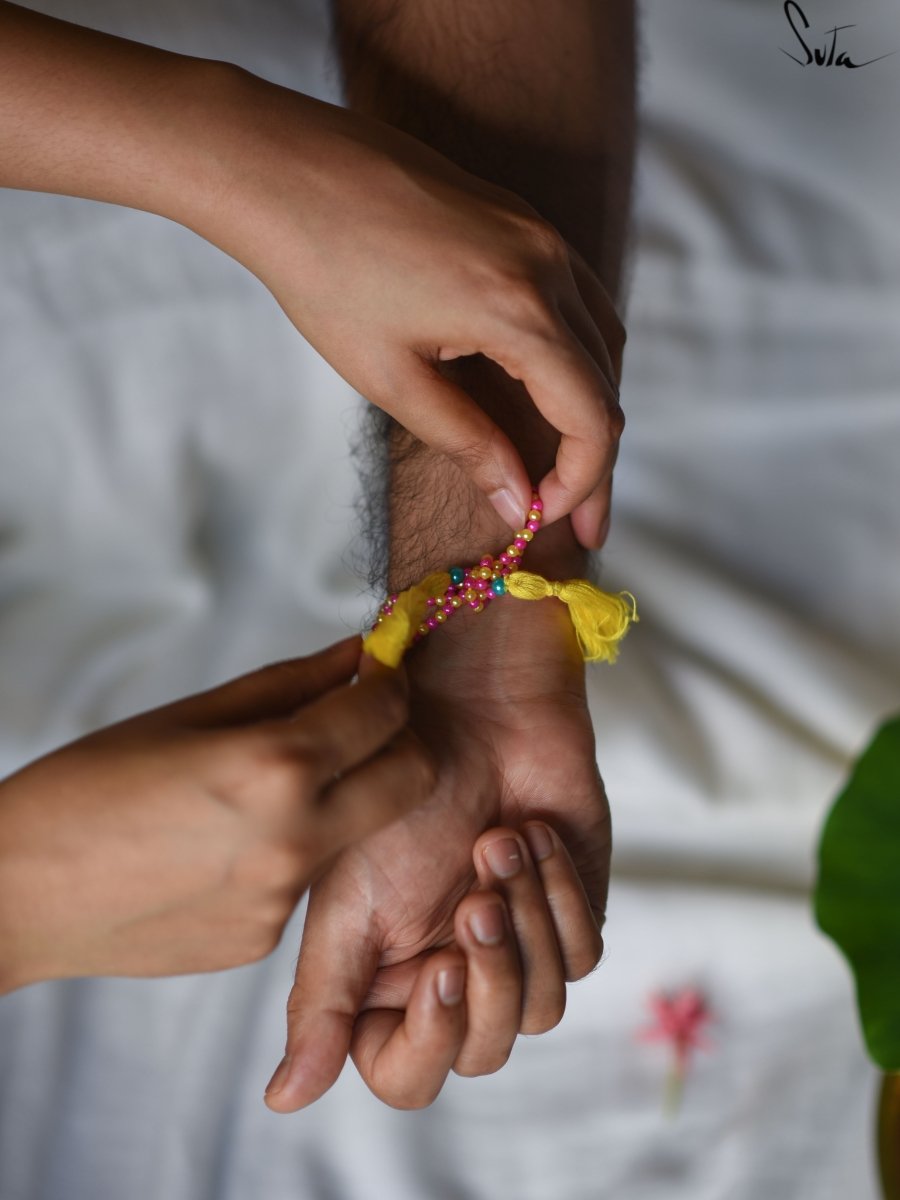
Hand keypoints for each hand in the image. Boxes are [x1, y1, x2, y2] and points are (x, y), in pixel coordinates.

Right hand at [0, 638, 433, 992]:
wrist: (17, 896)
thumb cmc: (87, 788)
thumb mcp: (188, 715)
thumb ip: (289, 684)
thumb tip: (355, 654)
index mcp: (275, 766)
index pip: (386, 710)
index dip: (390, 679)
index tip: (379, 668)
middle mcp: (297, 839)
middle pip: (412, 778)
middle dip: (402, 740)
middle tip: (363, 721)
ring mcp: (285, 900)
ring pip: (358, 830)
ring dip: (343, 797)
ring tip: (266, 785)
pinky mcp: (266, 941)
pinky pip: (306, 879)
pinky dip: (292, 849)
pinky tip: (227, 843)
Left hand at [199, 72, 624, 544]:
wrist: (288, 170)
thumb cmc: (325, 274)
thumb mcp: (393, 378)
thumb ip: (467, 443)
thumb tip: (517, 502)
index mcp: (519, 310)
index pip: (592, 417)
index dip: (580, 482)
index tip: (542, 518)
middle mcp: (549, 266)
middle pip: (606, 384)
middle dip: (593, 461)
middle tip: (577, 523)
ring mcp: (541, 236)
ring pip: (603, 341)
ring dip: (591, 407)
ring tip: (566, 468)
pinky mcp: (524, 222)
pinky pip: (579, 301)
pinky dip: (576, 357)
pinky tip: (549, 392)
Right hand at [265, 597, 609, 1109]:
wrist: (473, 707)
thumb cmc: (398, 791)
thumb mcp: (344, 898)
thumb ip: (322, 1000)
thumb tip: (282, 1100)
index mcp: (387, 981)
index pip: (406, 1075)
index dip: (428, 1039)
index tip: (440, 969)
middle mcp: (452, 975)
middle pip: (484, 1050)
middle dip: (490, 975)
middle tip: (473, 897)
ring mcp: (514, 947)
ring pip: (541, 1007)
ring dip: (524, 921)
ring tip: (499, 843)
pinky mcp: (568, 914)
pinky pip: (583, 952)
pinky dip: (560, 895)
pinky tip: (532, 837)